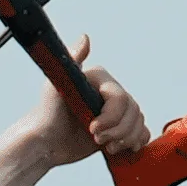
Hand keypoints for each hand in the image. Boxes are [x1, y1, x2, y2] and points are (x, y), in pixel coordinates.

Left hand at [0, 49, 148, 185]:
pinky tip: (118, 148)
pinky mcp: (119, 128)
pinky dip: (135, 142)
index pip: (121, 99)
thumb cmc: (46, 114)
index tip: (92, 128)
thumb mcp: (55, 85)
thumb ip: (72, 61)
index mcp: (100, 80)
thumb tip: (85, 38)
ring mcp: (115, 111)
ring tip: (104, 145)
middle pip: (134, 112)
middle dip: (117, 131)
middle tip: (96, 139)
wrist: (44, 142)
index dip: (110, 117)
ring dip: (125, 139)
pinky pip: (142, 132)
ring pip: (139, 122)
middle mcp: (110, 93)